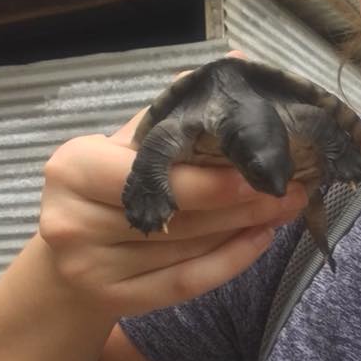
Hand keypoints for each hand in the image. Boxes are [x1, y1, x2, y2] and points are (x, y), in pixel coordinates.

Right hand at [38, 54, 307, 316]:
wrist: (67, 257)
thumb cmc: (103, 189)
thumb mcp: (125, 145)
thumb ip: (174, 111)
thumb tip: (236, 60)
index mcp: (73, 168)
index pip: (154, 173)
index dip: (212, 178)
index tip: (262, 170)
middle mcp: (73, 220)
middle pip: (178, 216)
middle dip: (243, 203)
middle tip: (292, 189)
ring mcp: (90, 267)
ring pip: (187, 250)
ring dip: (244, 229)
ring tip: (284, 210)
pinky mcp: (114, 300)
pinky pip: (185, 283)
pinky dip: (229, 263)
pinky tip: (260, 241)